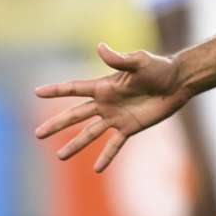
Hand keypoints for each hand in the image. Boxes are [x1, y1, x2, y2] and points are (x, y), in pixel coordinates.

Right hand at [34, 43, 188, 171]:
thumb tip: (100, 47)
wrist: (178, 82)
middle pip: (76, 115)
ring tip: (60, 157)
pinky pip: (115, 144)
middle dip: (57, 124)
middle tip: (37, 134)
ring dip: (75, 144)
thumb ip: (119, 59)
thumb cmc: (159, 68)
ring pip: (90, 133)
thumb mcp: (139, 61)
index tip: (37, 92)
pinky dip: (106, 156)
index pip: (75, 88)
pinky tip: (97, 169)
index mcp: (104, 86)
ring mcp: (116, 117)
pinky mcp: (130, 127)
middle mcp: (106, 103)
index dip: (56, 90)